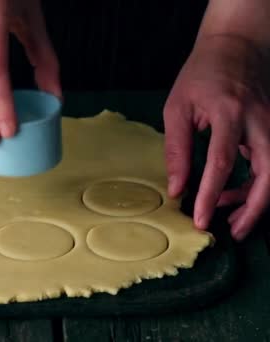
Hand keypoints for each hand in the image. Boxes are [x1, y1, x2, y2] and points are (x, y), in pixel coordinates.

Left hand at [164, 34, 269, 239]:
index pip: (222, 163)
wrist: (236, 46)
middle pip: (269, 175)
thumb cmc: (201, 75)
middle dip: (254, 210)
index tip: (201, 220)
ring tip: (230, 220)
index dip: (211, 195)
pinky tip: (232, 195)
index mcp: (229, 113)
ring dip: (256, 201)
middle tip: (232, 232)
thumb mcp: (178, 107)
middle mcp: (259, 121)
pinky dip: (254, 185)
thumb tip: (176, 189)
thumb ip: (177, 149)